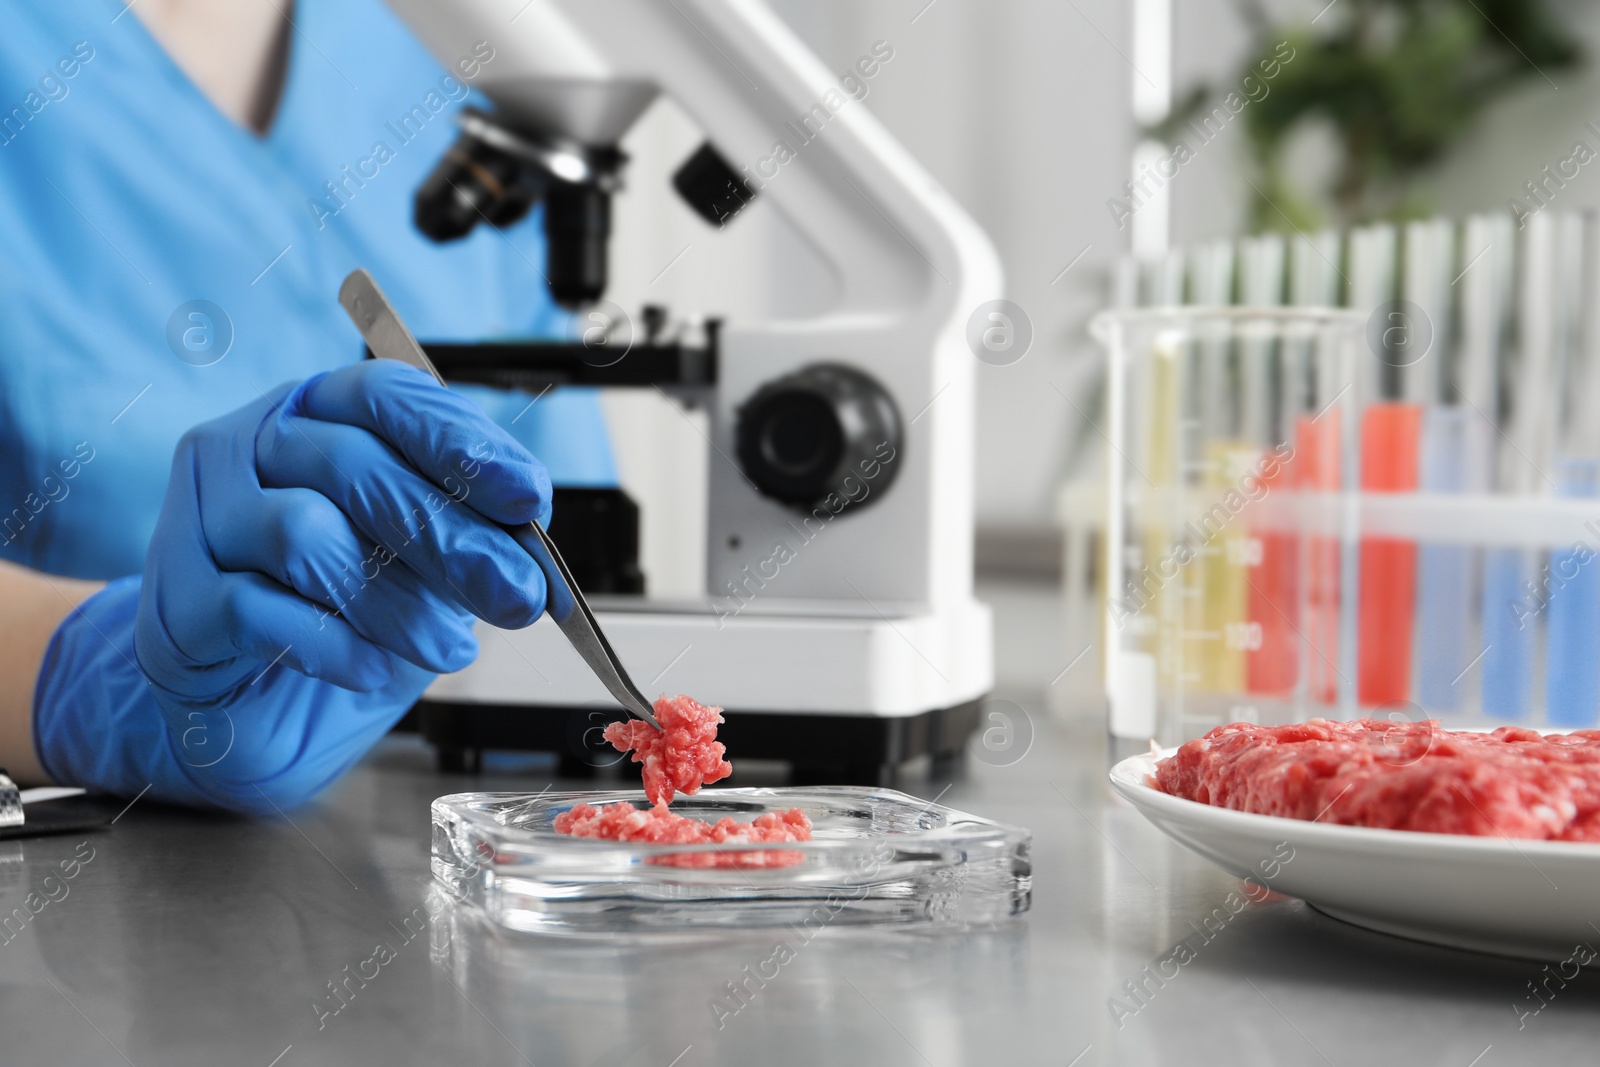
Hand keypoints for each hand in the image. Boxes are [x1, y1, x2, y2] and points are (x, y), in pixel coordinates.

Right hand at [35, 361, 552, 811]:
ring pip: (302, 533)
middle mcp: (250, 446)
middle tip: (516, 595)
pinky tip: (372, 668)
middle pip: (352, 465)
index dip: (459, 443)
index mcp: (317, 414)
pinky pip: (253, 609)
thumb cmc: (340, 610)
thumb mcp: (419, 565)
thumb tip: (527, 553)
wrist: (246, 698)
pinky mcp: (177, 600)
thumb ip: (463, 539)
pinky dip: (329, 643)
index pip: (385, 397)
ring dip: (393, 599)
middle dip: (450, 537)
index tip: (529, 498)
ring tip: (447, 648)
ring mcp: (202, 518)